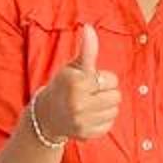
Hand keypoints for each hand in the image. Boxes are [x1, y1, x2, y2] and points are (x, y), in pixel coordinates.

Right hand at [31, 23, 119, 144]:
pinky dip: (102, 119)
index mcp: (76, 83)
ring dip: (106, 106)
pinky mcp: (87, 134)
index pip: (111, 80)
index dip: (101, 78)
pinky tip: (89, 116)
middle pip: (116, 96)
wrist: (46, 115)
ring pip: (115, 110)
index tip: (88, 80)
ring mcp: (83, 121)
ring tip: (90, 104)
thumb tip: (89, 27)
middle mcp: (79, 104)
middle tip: (90, 92)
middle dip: (106, 92)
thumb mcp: (73, 67)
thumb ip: (86, 50)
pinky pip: (110, 124)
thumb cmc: (64, 85)